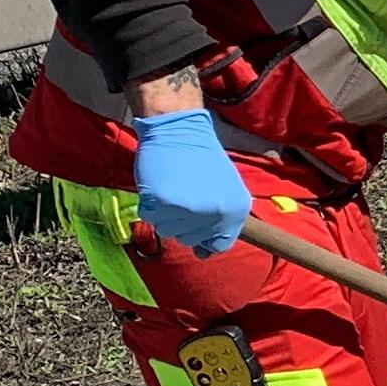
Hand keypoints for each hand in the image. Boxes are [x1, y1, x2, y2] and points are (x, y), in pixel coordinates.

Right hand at [129, 105, 251, 255]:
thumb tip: (204, 254)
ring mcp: (190, 209)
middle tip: (183, 193)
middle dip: (183, 222)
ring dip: (165, 214)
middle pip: (189, 240)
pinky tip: (159, 185)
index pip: (219, 245)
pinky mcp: (164, 201)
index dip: (204, 236)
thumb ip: (217, 223)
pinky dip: (150, 205)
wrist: (180, 130)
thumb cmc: (201, 160)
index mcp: (236, 210)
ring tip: (172, 188)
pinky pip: (150, 217)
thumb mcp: (222, 191)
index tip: (197, 219)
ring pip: (168, 231)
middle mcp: (216, 213)